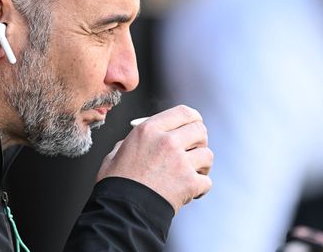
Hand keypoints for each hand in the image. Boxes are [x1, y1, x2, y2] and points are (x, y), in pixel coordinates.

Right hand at [96, 105, 212, 213]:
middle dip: (199, 141)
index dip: (193, 118)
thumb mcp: (118, 152)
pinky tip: (190, 192)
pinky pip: (207, 181)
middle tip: (193, 151)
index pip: (183, 112)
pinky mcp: (189, 182)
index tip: (194, 125)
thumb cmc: (116, 183)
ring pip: (207, 155)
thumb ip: (134, 141)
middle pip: (200, 130)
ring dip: (202, 165)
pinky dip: (200, 188)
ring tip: (190, 174)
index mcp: (149, 129)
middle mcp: (167, 141)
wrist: (121, 211)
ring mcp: (180, 162)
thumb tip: (144, 140)